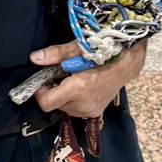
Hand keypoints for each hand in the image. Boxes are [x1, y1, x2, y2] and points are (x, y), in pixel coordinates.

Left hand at [30, 39, 146, 117]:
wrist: (126, 64)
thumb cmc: (102, 53)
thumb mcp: (77, 49)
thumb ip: (55, 55)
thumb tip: (35, 58)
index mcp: (77, 89)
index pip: (46, 103)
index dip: (40, 93)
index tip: (43, 82)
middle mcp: (83, 104)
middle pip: (55, 105)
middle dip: (53, 92)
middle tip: (60, 77)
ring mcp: (90, 110)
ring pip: (64, 108)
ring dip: (63, 97)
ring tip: (73, 82)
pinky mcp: (95, 112)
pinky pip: (75, 110)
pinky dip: (73, 101)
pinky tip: (81, 89)